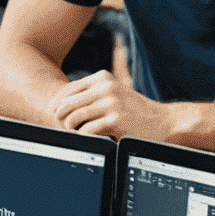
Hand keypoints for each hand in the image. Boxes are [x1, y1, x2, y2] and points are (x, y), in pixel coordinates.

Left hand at [51, 71, 176, 140]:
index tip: (52, 111)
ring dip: (71, 127)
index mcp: (103, 78)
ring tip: (75, 131)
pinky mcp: (115, 120)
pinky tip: (88, 137)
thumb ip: (92, 93)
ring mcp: (111, 103)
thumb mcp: (114, 92)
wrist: (162, 120)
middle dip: (60, 116)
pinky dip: (84, 135)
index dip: (56, 102)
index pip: (68, 89)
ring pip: (75, 117)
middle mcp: (106, 87)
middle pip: (68, 103)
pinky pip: (87, 130)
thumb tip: (60, 104)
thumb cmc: (134, 109)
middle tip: (62, 125)